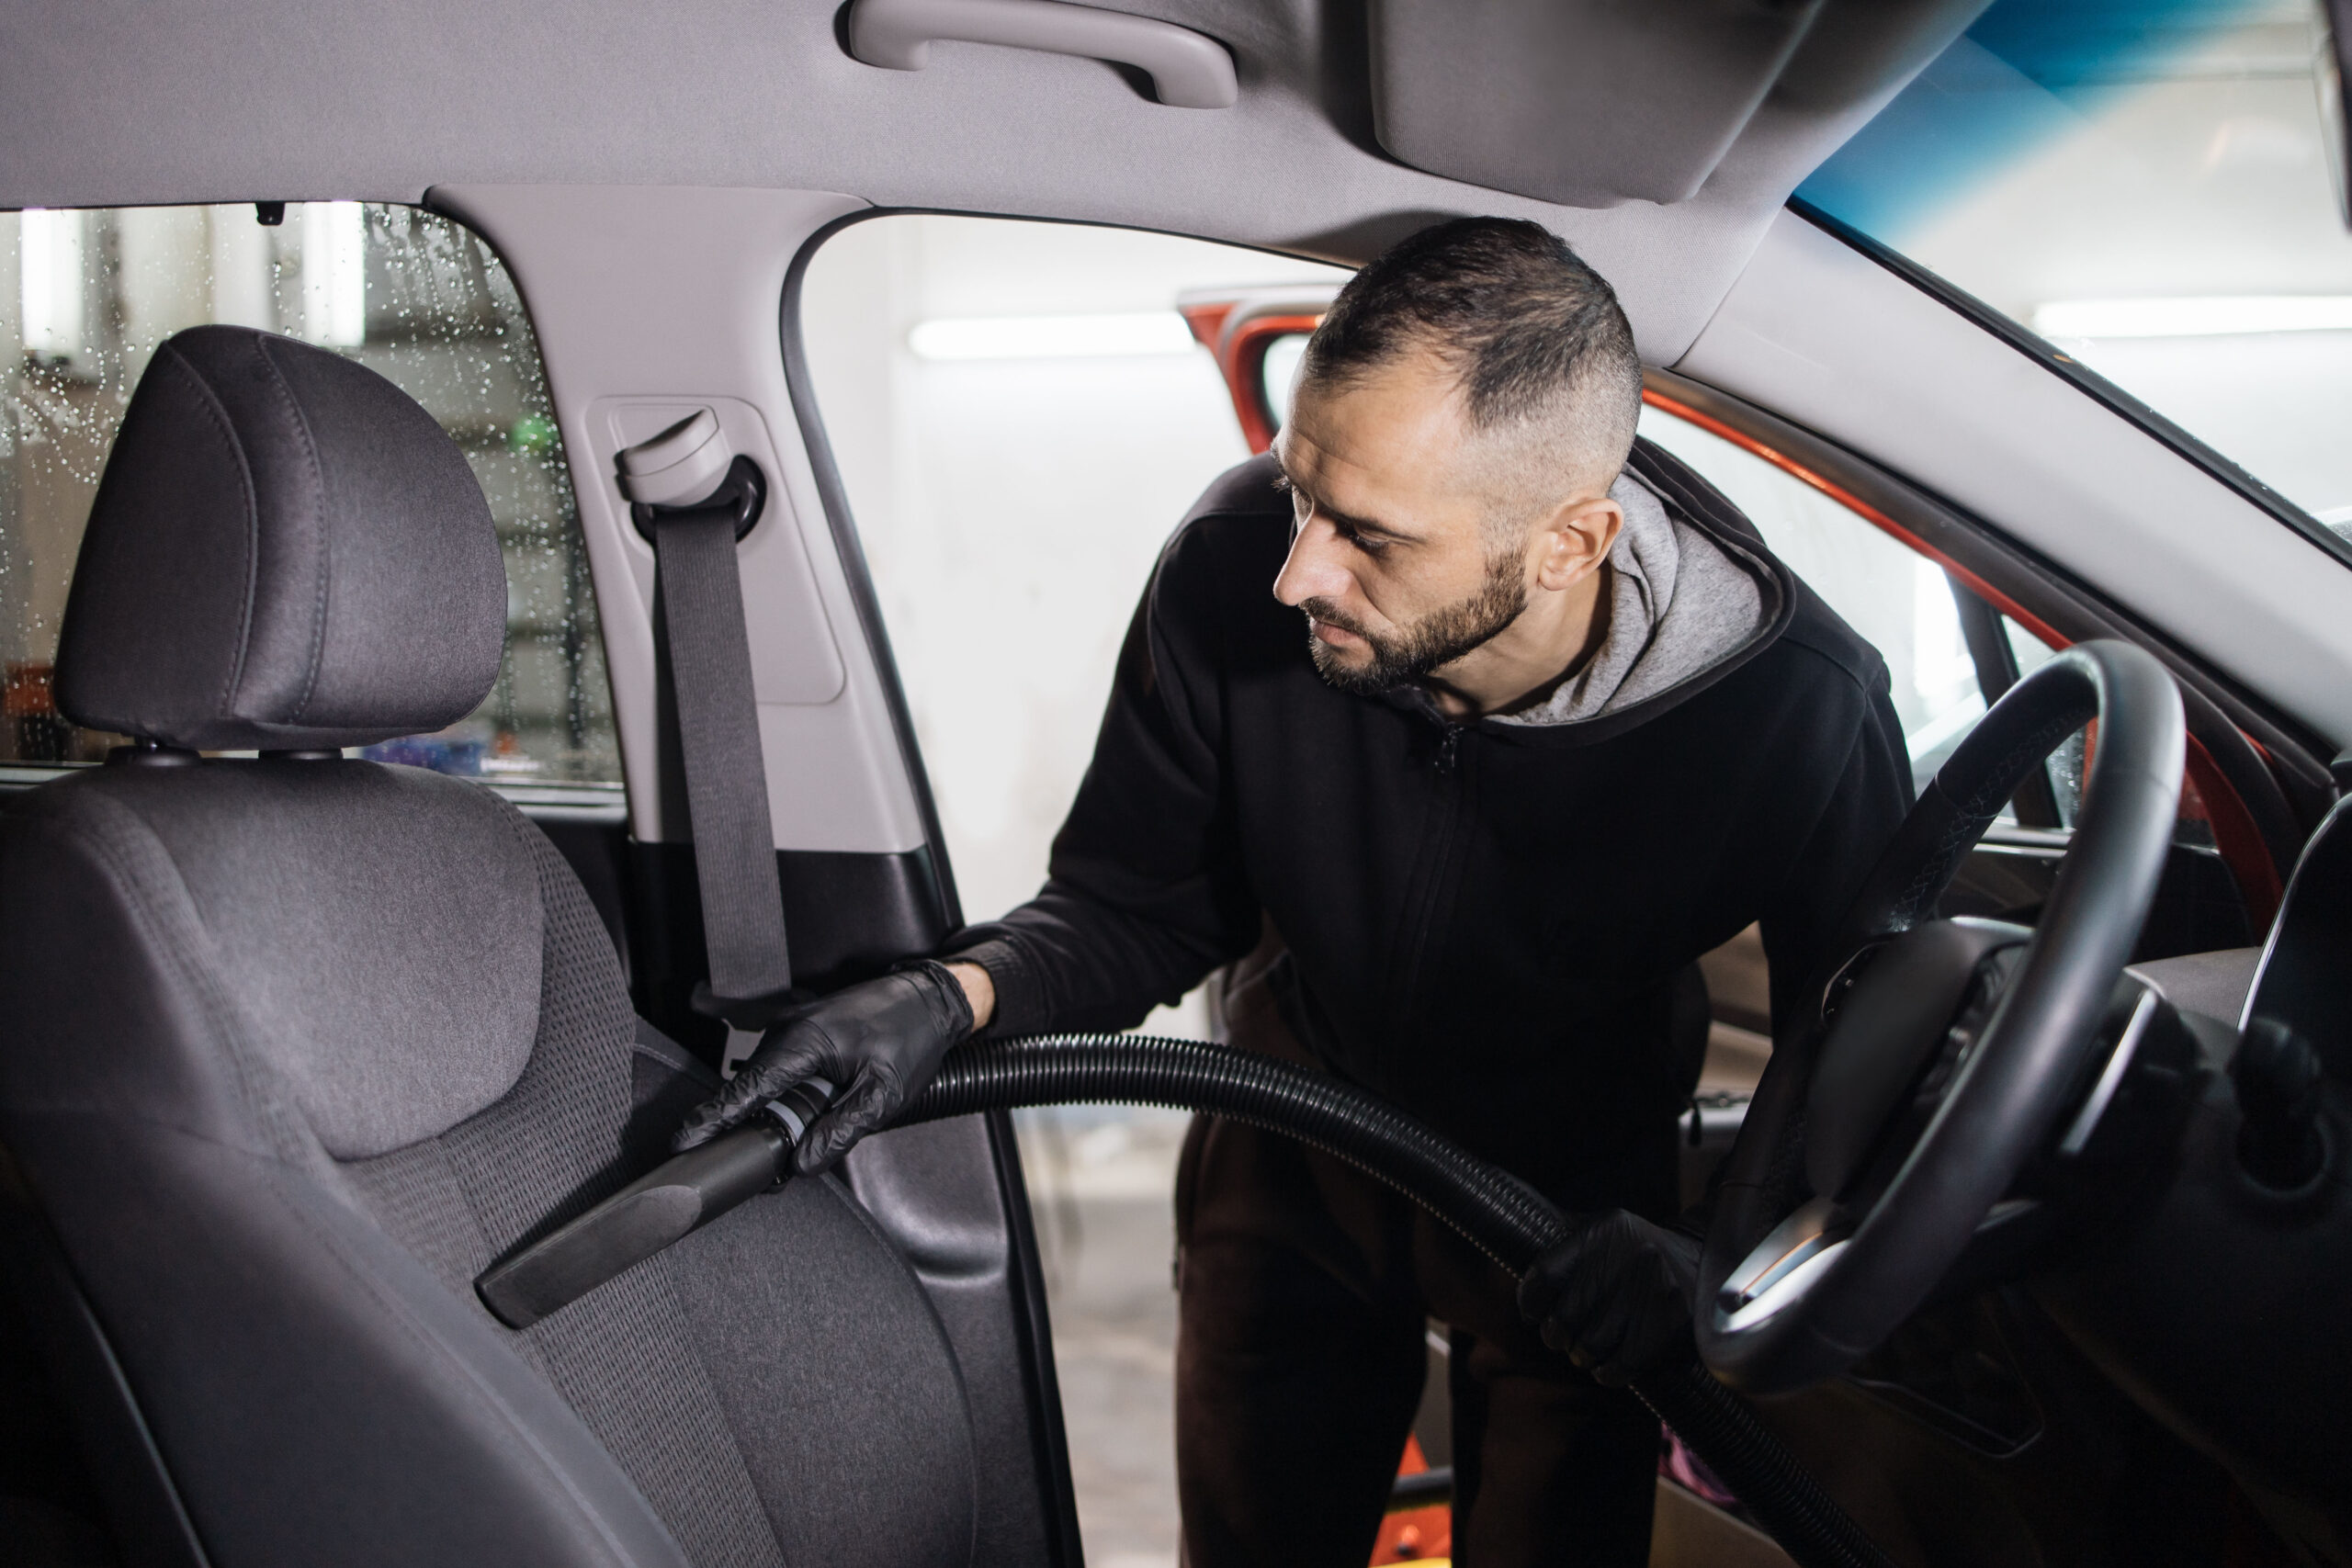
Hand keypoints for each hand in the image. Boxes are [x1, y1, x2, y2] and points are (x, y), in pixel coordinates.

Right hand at [670, 960, 977, 1173]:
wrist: (928, 998)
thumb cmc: (911, 1036)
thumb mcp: (885, 1092)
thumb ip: (843, 1129)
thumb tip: (805, 1163)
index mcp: (804, 1043)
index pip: (745, 1088)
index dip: (712, 1119)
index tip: (684, 1141)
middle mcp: (788, 1032)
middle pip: (748, 1090)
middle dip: (738, 1127)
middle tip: (738, 1166)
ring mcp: (791, 1031)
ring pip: (762, 1083)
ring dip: (764, 1114)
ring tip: (777, 1148)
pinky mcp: (799, 1036)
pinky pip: (776, 1073)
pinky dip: (777, 1098)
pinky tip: (793, 1119)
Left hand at [1517, 1210, 1701, 1386]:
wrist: (1709, 1265)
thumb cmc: (1639, 1257)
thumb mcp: (1604, 1237)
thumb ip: (1567, 1256)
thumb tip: (1527, 1301)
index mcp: (1603, 1233)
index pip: (1545, 1275)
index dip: (1532, 1301)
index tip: (1535, 1312)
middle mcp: (1627, 1257)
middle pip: (1565, 1317)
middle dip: (1557, 1335)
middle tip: (1562, 1338)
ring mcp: (1651, 1290)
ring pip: (1590, 1345)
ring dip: (1583, 1355)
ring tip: (1590, 1348)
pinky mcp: (1671, 1324)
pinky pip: (1621, 1365)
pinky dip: (1607, 1372)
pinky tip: (1608, 1365)